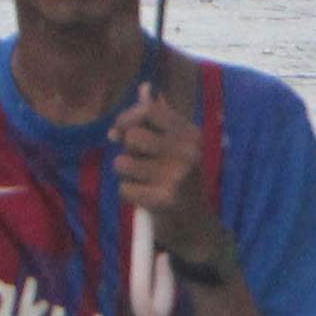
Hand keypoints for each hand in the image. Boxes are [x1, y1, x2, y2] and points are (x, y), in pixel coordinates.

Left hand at [112, 70, 233, 278]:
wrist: (197, 228)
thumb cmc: (181, 182)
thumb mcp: (176, 147)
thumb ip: (160, 117)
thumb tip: (146, 87)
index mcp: (190, 134)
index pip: (148, 110)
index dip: (126, 119)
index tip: (118, 133)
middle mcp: (188, 152)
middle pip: (132, 137)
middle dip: (127, 152)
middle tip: (139, 166)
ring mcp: (177, 176)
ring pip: (123, 163)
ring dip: (126, 176)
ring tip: (144, 184)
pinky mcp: (165, 200)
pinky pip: (124, 189)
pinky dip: (129, 196)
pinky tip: (146, 200)